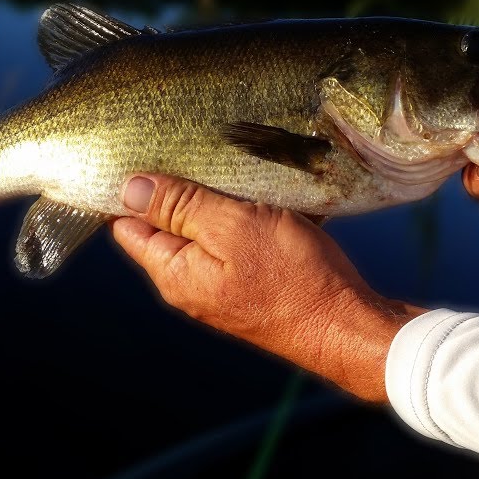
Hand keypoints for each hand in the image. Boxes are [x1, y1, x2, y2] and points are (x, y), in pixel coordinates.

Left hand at [110, 174, 422, 401]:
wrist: (350, 327)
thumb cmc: (293, 278)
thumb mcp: (233, 227)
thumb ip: (179, 207)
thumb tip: (128, 189)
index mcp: (174, 272)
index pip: (128, 225)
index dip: (130, 188)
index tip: (146, 151)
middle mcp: (192, 285)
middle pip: (169, 225)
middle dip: (182, 188)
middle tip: (202, 150)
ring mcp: (224, 287)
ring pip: (211, 230)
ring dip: (226, 200)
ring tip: (245, 168)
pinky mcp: (256, 285)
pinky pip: (243, 242)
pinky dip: (255, 218)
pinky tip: (276, 199)